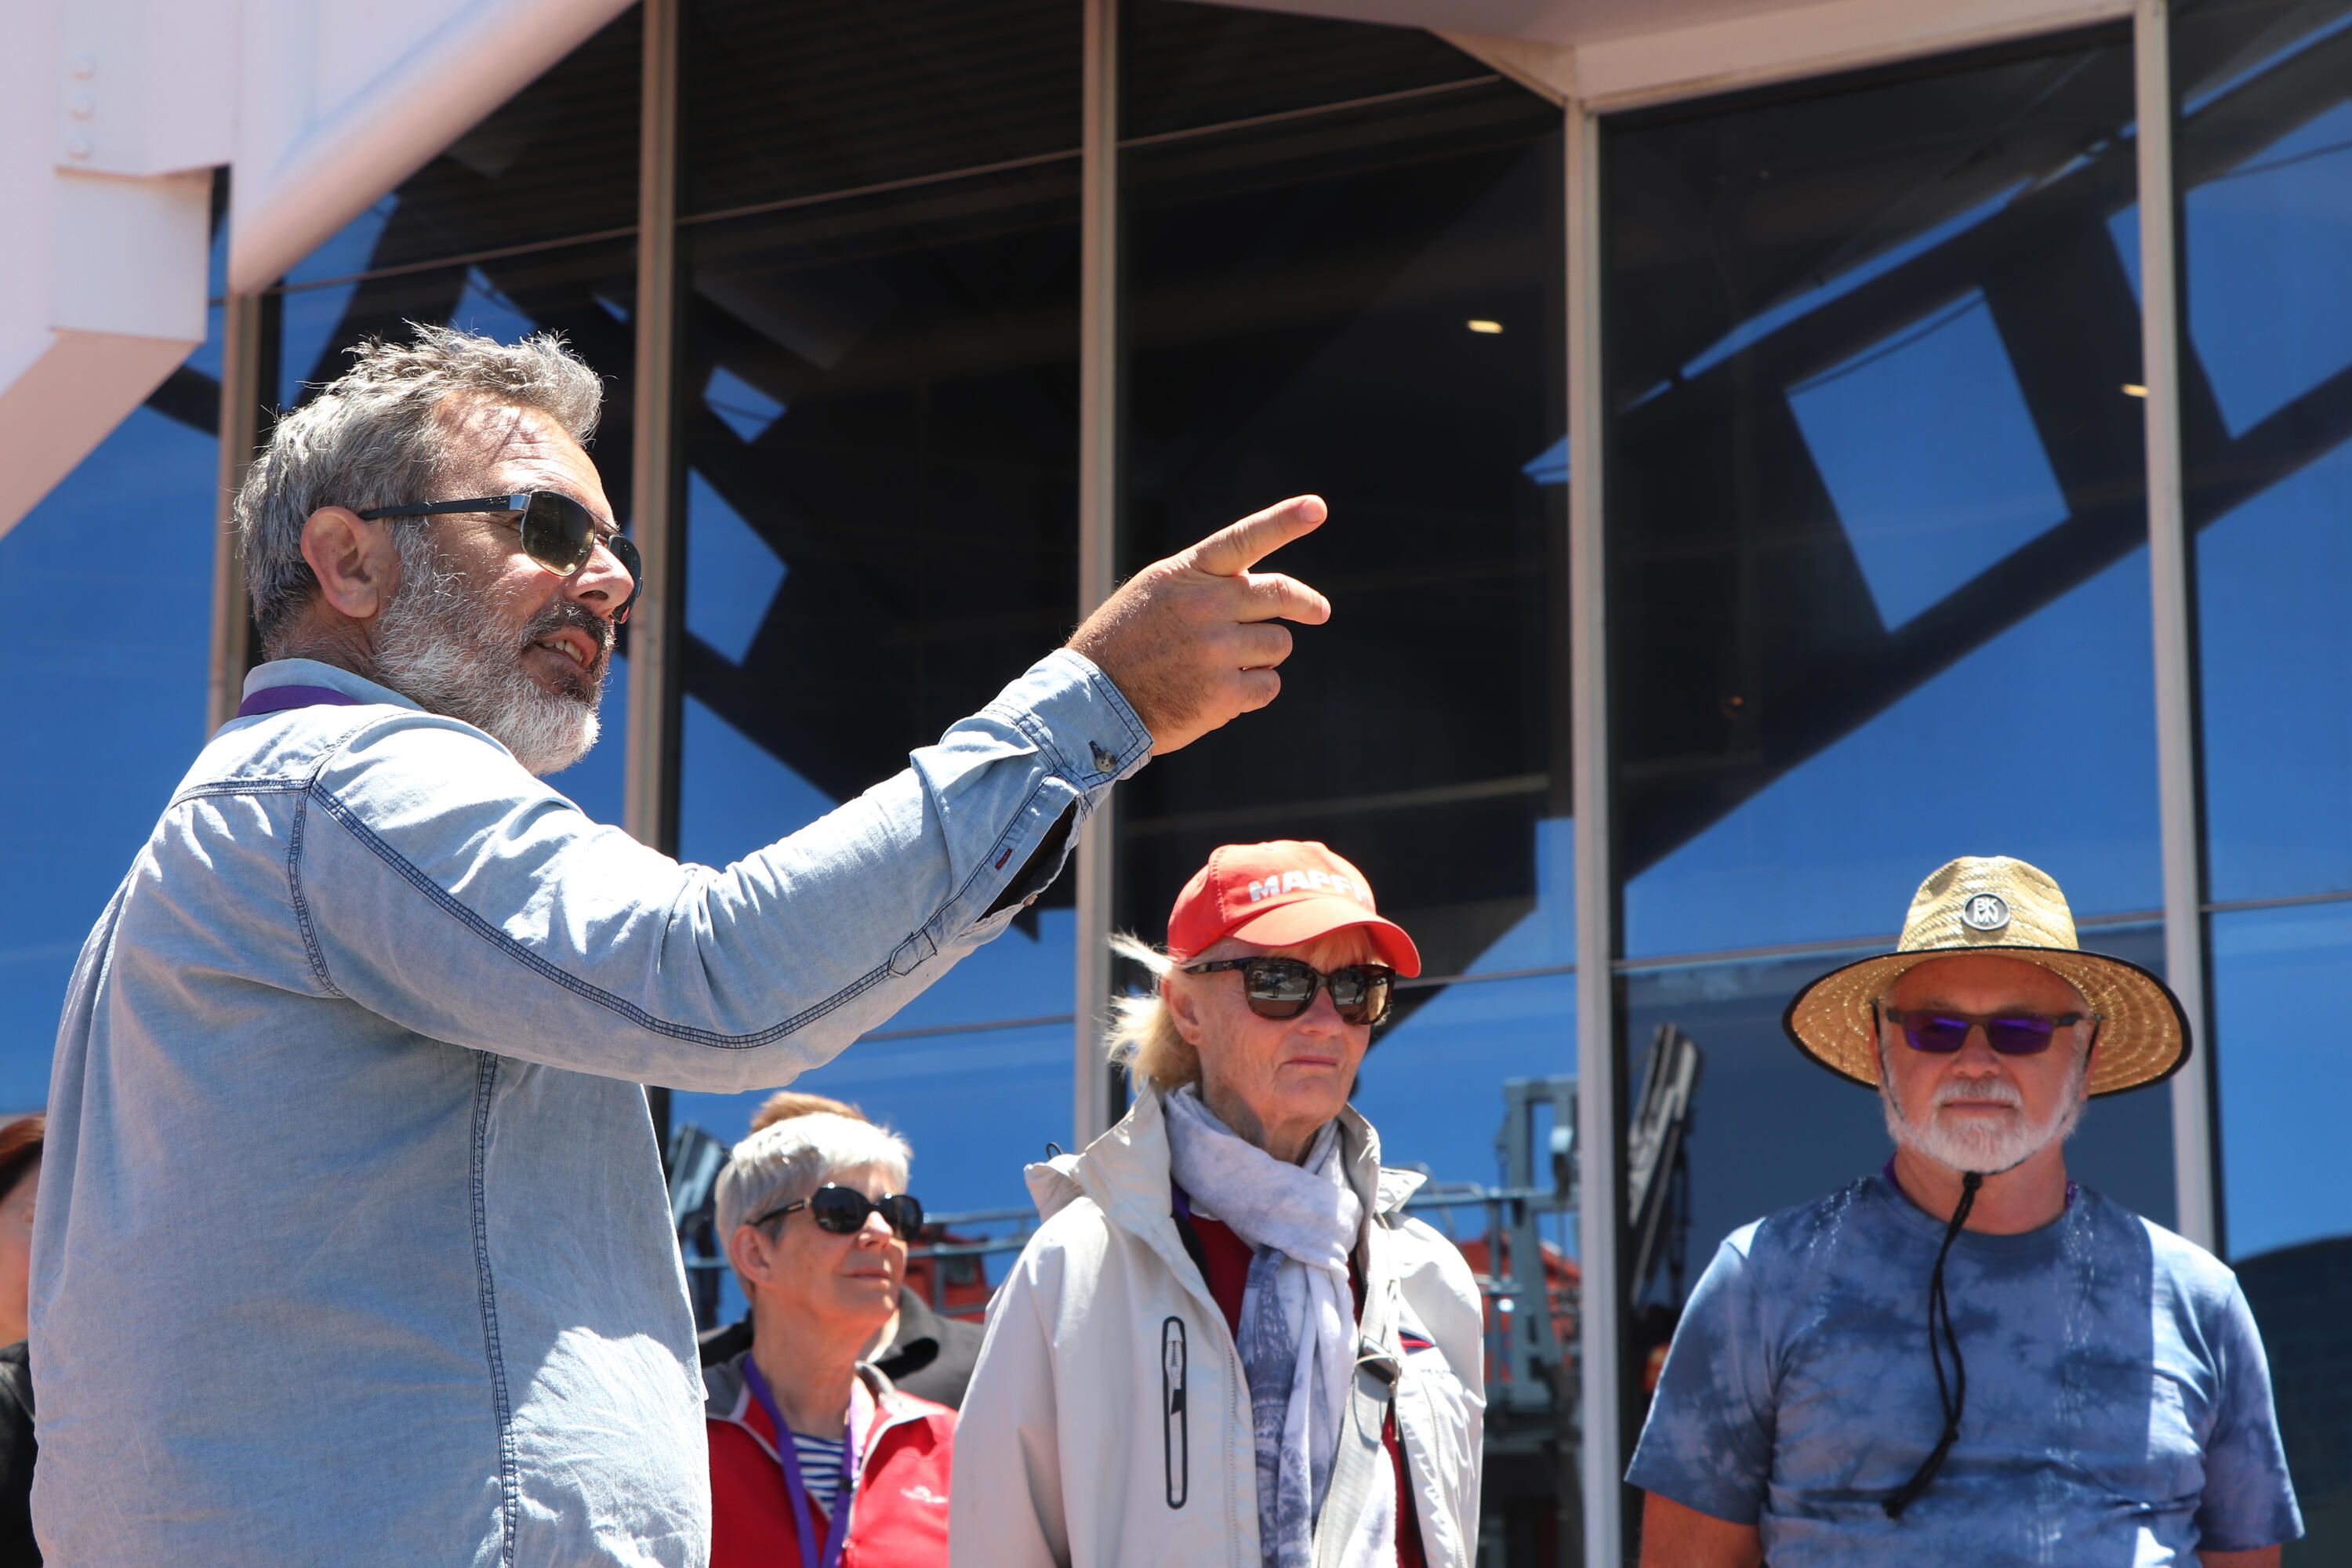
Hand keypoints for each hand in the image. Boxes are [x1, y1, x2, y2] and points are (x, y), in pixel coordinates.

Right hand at [1067, 495, 1330, 754]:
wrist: (1091, 702)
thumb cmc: (1123, 644)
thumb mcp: (1154, 593)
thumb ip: (1204, 583)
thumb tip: (1259, 594)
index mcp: (1187, 574)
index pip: (1244, 539)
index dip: (1284, 521)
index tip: (1317, 508)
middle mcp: (1206, 606)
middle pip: (1280, 594)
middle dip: (1307, 604)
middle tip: (1319, 612)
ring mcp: (1216, 650)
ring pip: (1278, 643)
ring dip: (1264, 654)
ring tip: (1226, 664)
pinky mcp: (1223, 694)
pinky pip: (1268, 685)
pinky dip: (1255, 689)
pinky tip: (1221, 692)